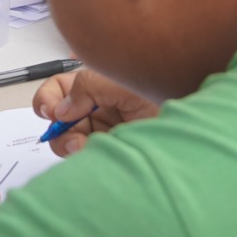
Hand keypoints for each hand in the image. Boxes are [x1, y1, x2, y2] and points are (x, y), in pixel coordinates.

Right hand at [33, 67, 159, 155]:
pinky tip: (90, 152)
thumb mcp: (119, 80)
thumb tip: (61, 110)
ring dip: (66, 141)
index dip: (48, 97)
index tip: (48, 110)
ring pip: (67, 139)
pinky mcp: (113, 152)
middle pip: (59, 116)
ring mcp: (104, 131)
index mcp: (98, 84)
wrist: (188, 125)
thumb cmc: (161, 93)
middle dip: (55, 124)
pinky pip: (85, 156)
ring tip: (79, 144)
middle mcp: (98, 107)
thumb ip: (86, 87)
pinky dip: (81, 155)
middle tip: (61, 128)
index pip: (60, 88)